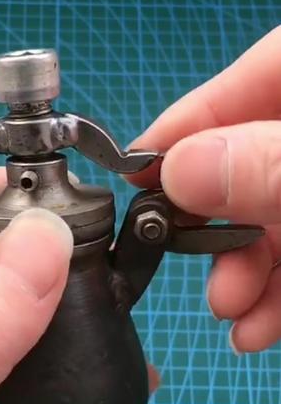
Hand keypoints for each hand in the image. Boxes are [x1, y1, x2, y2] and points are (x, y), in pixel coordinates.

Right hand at [130, 25, 280, 352]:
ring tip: (229, 309)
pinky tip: (258, 328)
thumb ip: (273, 164)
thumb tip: (180, 168)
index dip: (192, 120)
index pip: (255, 76)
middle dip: (216, 217)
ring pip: (280, 216)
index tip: (136, 169)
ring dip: (245, 269)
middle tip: (181, 253)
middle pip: (258, 158)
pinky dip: (279, 293)